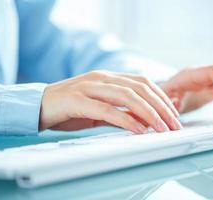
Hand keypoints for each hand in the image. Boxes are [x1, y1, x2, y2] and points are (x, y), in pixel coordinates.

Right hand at [39, 71, 181, 132]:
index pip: (143, 82)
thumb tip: (144, 120)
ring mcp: (89, 87)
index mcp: (108, 77)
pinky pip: (107, 109)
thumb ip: (120, 111)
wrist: (38, 106)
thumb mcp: (100, 108)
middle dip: (161, 107)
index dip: (162, 97)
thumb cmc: (71, 108)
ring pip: (127, 96)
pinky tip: (139, 130)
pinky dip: (126, 119)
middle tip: (174, 124)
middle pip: (140, 88)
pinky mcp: (77, 100)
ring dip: (149, 113)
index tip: (173, 113)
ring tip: (162, 129)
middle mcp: (102, 78)